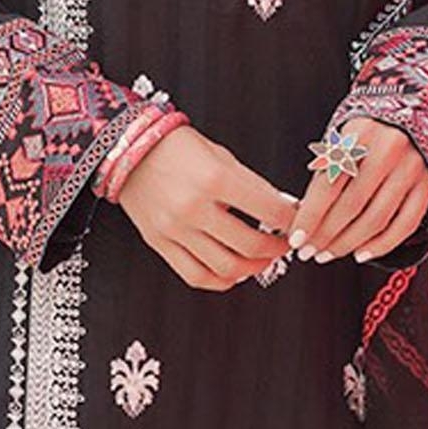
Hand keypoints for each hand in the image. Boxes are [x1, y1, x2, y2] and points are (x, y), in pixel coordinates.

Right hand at [117, 124, 298, 291]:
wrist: (129, 149)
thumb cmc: (177, 147)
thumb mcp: (220, 155)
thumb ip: (252, 184)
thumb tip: (284, 208)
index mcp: (215, 178)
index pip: (269, 210)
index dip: (292, 219)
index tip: (298, 221)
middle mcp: (194, 208)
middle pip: (250, 245)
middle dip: (277, 247)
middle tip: (284, 243)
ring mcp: (175, 230)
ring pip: (226, 268)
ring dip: (254, 268)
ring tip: (263, 259)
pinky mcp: (159, 244)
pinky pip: (196, 276)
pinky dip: (221, 281)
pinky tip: (234, 272)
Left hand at [287, 117, 427, 263]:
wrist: (418, 111)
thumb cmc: (370, 131)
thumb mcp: (346, 136)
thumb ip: (328, 169)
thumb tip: (304, 216)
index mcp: (360, 134)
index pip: (329, 183)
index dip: (310, 216)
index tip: (295, 239)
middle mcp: (389, 150)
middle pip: (352, 205)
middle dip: (326, 235)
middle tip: (308, 252)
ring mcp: (412, 168)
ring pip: (376, 219)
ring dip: (348, 244)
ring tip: (327, 254)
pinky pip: (404, 225)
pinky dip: (381, 245)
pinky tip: (360, 254)